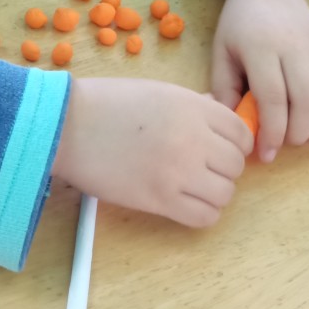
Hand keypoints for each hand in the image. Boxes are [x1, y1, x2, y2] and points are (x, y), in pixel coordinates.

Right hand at [52, 77, 252, 226]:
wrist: (67, 125)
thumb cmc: (107, 103)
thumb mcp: (157, 91)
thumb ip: (192, 104)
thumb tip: (216, 112)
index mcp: (193, 107)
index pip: (241, 134)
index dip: (233, 144)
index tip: (217, 148)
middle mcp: (193, 138)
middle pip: (235, 166)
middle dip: (222, 169)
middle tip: (200, 168)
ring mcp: (179, 171)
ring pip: (225, 194)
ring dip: (212, 192)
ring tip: (188, 186)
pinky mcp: (161, 199)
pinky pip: (204, 217)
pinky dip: (200, 213)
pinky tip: (182, 202)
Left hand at [214, 0, 308, 162]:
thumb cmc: (240, 24)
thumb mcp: (222, 52)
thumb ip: (224, 89)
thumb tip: (232, 128)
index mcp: (262, 48)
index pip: (274, 98)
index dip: (272, 132)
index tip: (264, 153)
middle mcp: (295, 48)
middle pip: (308, 102)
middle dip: (297, 134)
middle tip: (283, 143)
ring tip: (301, 138)